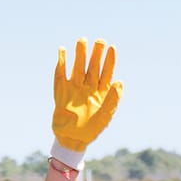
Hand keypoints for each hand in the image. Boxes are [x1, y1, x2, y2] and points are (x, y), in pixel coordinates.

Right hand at [51, 39, 121, 163]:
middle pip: (93, 67)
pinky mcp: (61, 91)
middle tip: (99, 40)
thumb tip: (120, 82)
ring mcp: (74, 88)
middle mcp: (88, 87)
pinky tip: (62, 51)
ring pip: (78, 67)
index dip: (109, 60)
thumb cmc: (91, 130)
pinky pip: (60, 74)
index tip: (111, 47)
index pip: (106, 72)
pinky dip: (61, 62)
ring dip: (80, 54)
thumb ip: (112, 99)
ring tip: (82, 40)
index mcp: (101, 93)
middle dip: (96, 53)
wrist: (71, 139)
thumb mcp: (105, 116)